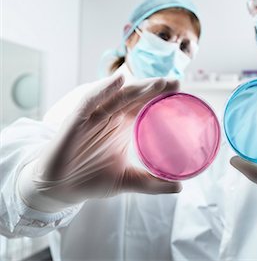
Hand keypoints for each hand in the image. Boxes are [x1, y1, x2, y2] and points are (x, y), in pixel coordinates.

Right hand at [18, 74, 181, 212]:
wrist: (61, 188)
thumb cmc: (92, 179)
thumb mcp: (127, 180)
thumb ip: (151, 183)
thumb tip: (180, 186)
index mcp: (124, 126)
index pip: (146, 105)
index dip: (162, 96)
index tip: (182, 90)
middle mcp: (111, 117)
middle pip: (136, 97)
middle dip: (156, 88)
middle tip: (176, 82)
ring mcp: (94, 116)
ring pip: (118, 96)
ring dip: (137, 87)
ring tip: (159, 82)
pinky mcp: (76, 120)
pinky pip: (90, 101)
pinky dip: (103, 90)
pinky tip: (118, 81)